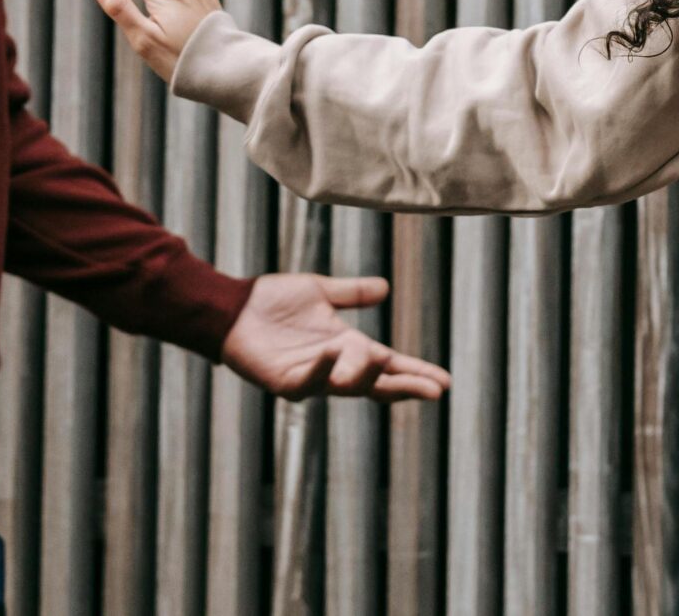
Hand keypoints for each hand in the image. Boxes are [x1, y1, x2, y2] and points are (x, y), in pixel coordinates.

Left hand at [221, 274, 451, 401]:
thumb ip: (352, 293)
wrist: (233, 307)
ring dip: (368, 376)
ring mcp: (311, 377)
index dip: (416, 373)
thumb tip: (386, 288)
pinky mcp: (285, 381)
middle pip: (378, 384)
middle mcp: (335, 367)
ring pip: (348, 386)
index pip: (391, 365)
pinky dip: (323, 369)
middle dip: (406, 387)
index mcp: (348, 348)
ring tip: (386, 362)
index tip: (444, 382)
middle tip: (434, 391)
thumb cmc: (273, 302)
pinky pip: (309, 380)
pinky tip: (335, 353)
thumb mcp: (321, 292)